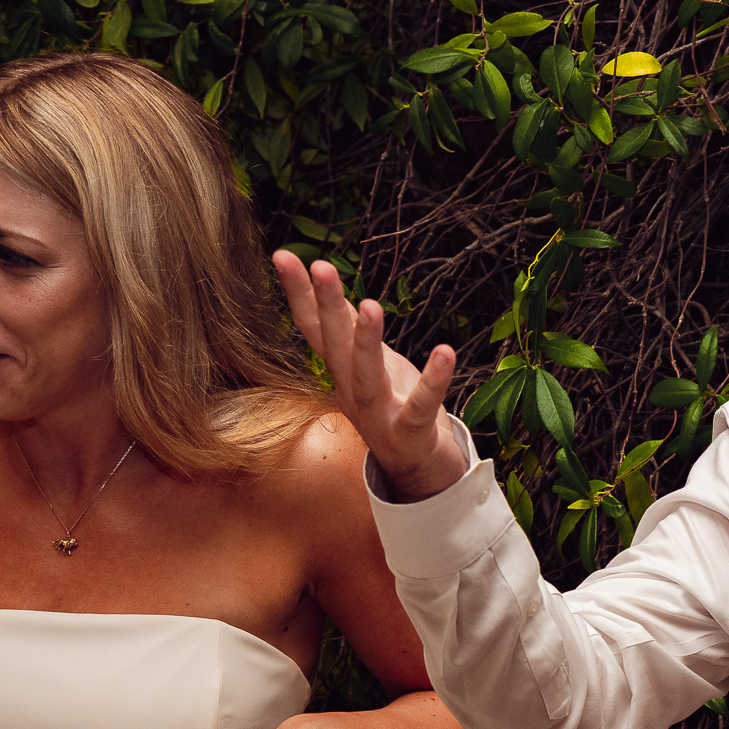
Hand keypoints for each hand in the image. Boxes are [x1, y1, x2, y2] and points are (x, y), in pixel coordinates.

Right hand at [273, 251, 466, 500]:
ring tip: (372, 306)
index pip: (314, 329)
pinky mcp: (411, 435)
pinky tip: (445, 352)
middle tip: (321, 267)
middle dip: (328, 307)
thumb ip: (353, 334)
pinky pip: (421, 407)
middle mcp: (353, 394)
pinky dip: (433, 381)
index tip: (283, 254)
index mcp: (342, 374)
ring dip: (367, 343)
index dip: (299, 294)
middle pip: (335, 348)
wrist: (420, 473)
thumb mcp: (373, 367)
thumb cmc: (397, 412)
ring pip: (367, 378)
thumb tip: (333, 293)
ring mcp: (380, 417)